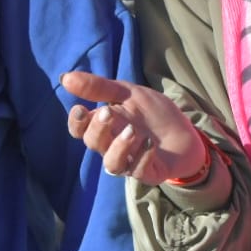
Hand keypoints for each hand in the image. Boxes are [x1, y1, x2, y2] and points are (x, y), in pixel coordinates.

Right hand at [62, 70, 204, 181]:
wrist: (186, 132)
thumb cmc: (153, 113)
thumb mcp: (128, 93)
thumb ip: (99, 87)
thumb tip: (64, 78)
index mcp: (104, 126)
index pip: (80, 129)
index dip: (76, 122)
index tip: (81, 109)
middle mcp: (111, 146)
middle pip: (93, 143)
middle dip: (97, 129)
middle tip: (108, 112)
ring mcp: (128, 162)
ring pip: (111, 164)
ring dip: (118, 147)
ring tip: (132, 131)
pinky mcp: (146, 173)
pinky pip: (138, 170)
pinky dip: (142, 157)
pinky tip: (150, 143)